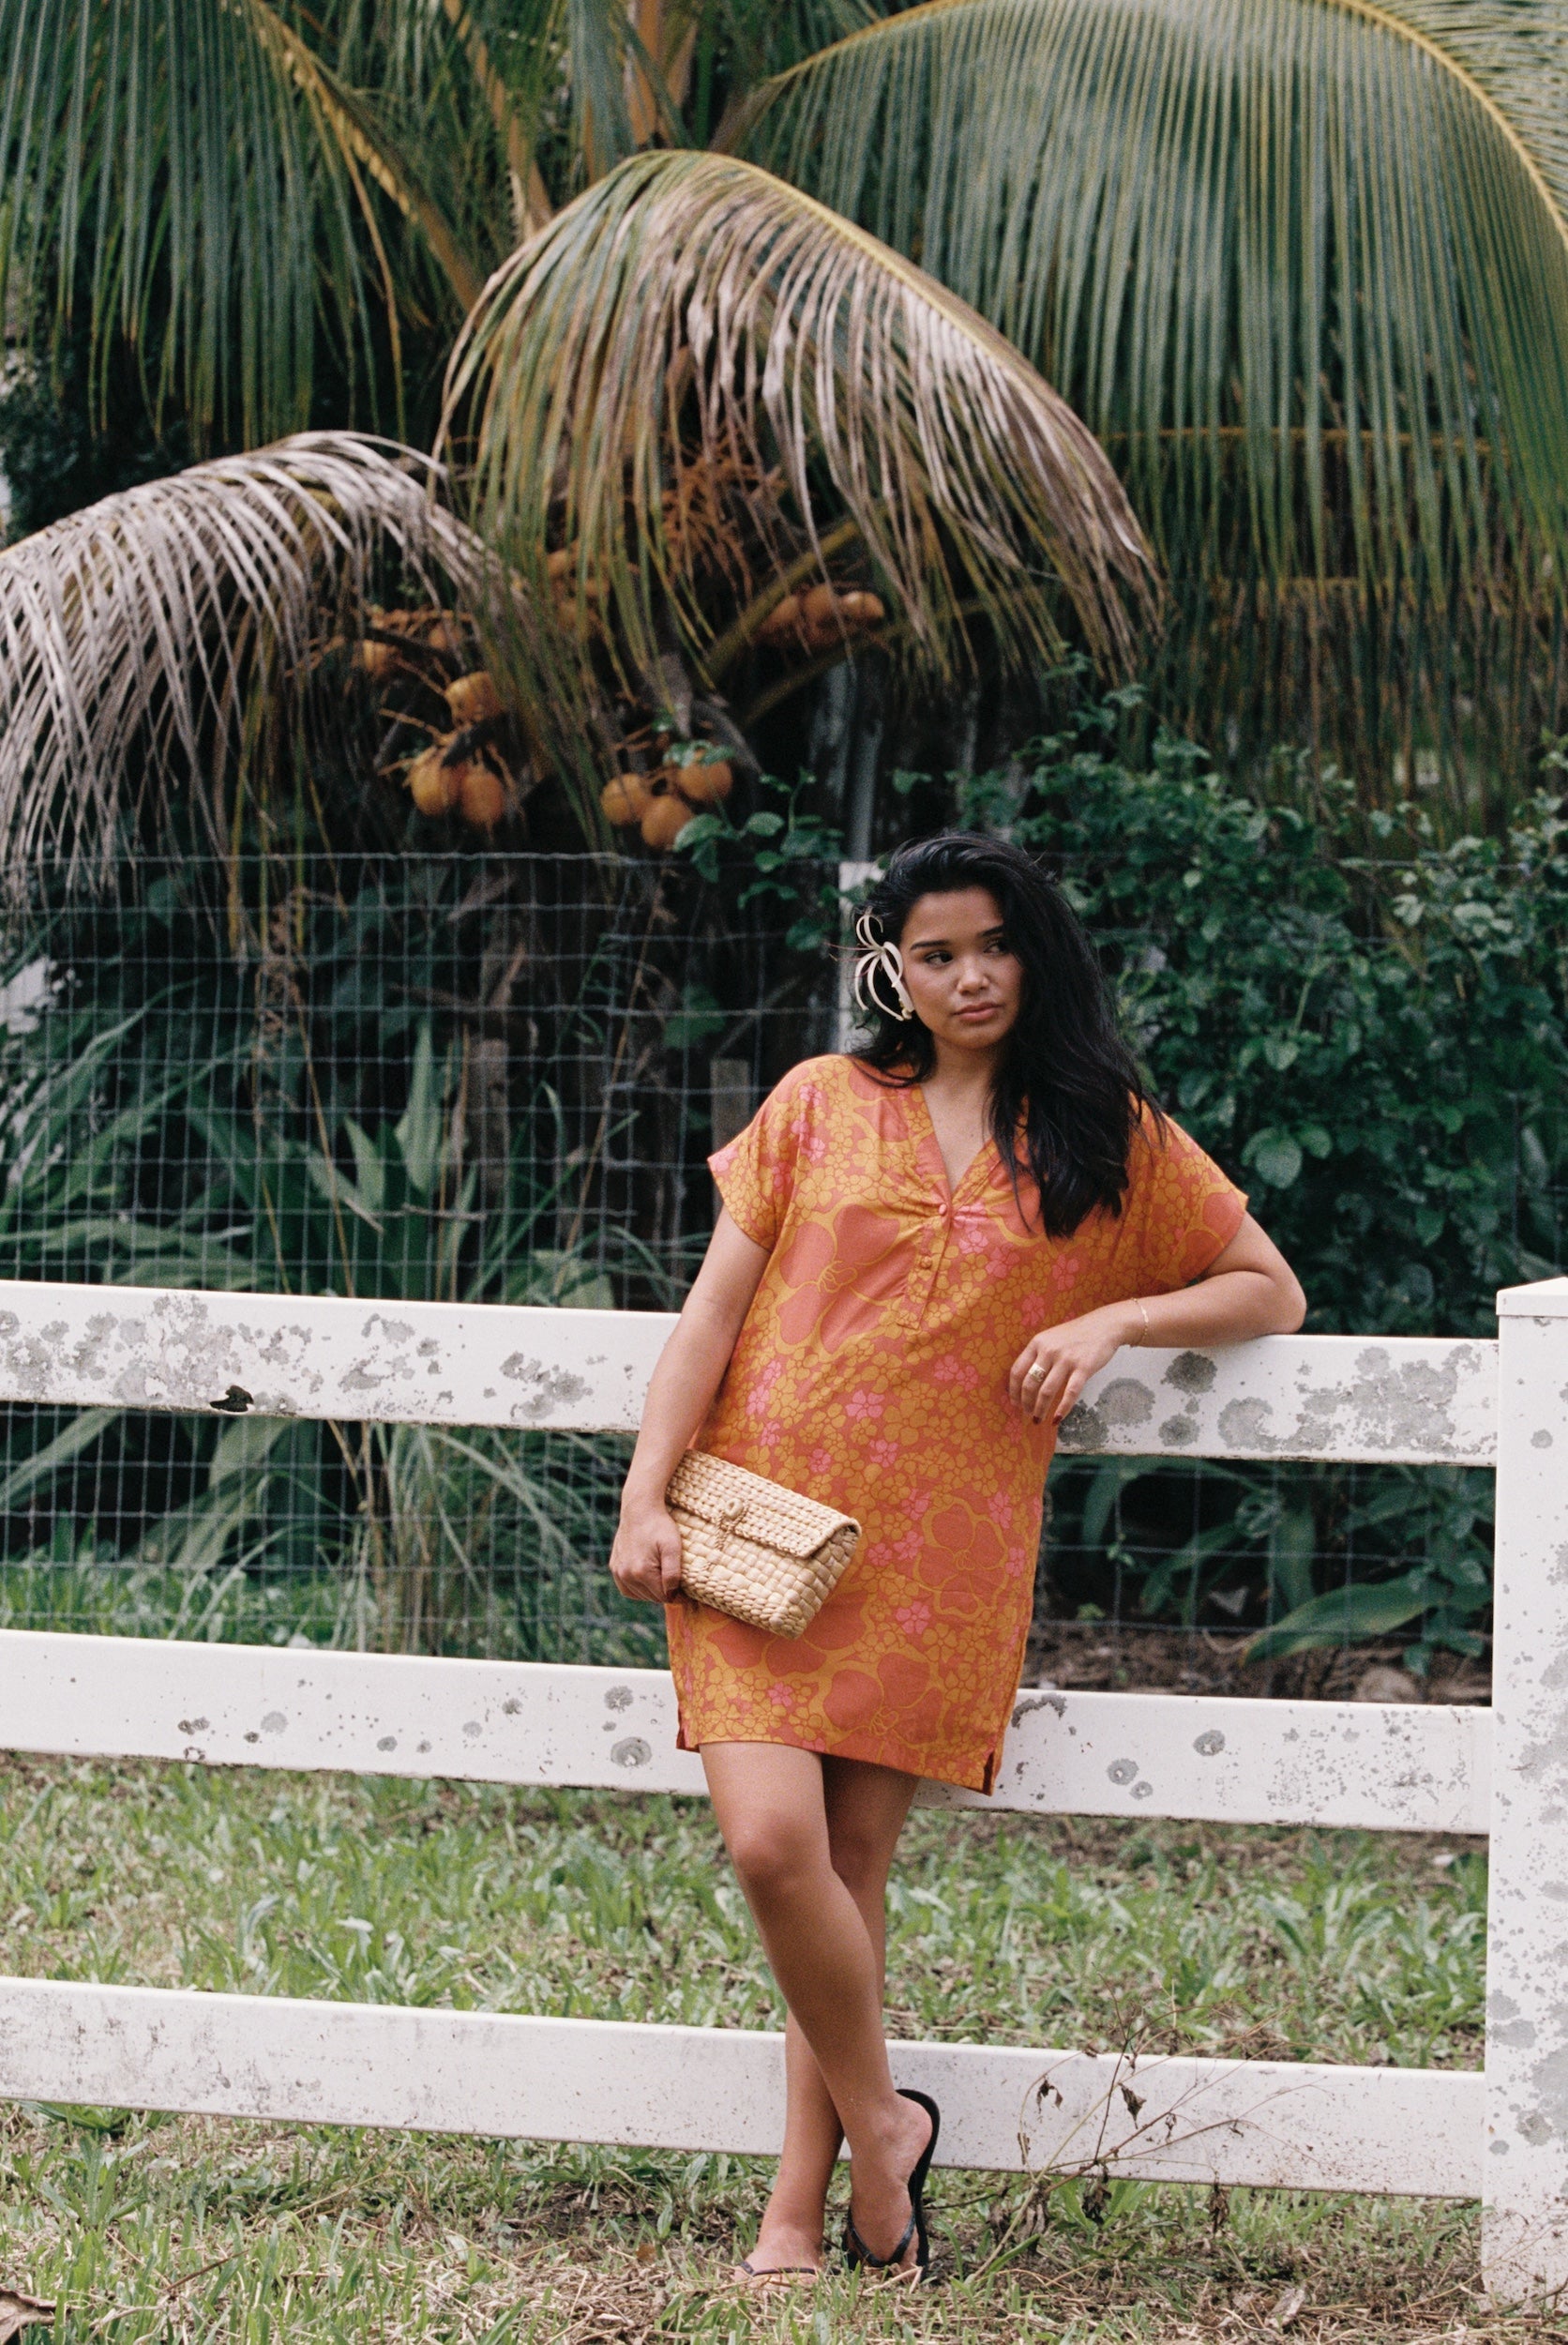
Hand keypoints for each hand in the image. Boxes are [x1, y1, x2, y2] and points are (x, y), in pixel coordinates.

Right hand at [609, 1502, 683, 1601]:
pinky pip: (627, 1588)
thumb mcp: (673, 1548)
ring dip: (652, 1592)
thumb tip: (672, 1596)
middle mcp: (626, 1575)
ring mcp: (618, 1571)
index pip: (664, 1597)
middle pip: (652, 1598)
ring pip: (640, 1595)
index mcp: (642, 1572)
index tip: (686, 1589)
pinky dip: (638, 1589)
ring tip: (663, 1579)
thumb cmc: (659, 1526)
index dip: (678, 1595)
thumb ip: (673, 1574)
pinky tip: (647, 1581)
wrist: (639, 1510)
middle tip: (677, 1582)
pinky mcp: (614, 1567)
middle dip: (665, 1593)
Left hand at [1007, 1303, 1141, 1424]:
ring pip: (1046, 1391)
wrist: (1104, 1326)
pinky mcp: (1083, 1368)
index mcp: (1037, 1343)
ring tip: (1038, 1419)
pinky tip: (1057, 1418)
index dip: (1013, 1390)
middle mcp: (1049, 1351)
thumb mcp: (1051, 1339)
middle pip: (1029, 1383)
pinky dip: (1062, 1409)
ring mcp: (1066, 1359)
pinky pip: (1070, 1393)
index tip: (1014, 1402)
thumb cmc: (1076, 1335)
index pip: (1017, 1370)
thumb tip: (1025, 1381)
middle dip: (1025, 1403)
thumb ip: (1039, 1355)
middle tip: (1027, 1413)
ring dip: (1040, 1409)